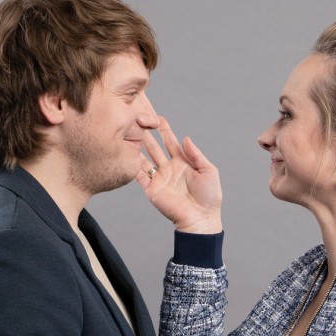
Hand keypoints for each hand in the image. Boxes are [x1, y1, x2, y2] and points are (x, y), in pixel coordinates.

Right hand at [137, 117, 221, 233]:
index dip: (165, 130)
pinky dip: (132, 166)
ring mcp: (159, 179)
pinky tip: (126, 154)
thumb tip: (186, 138)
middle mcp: (169, 169)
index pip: (171, 143)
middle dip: (147, 135)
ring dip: (137, 148)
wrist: (200, 218)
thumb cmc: (209, 197)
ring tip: (129, 134)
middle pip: (155, 148)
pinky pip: (139, 176)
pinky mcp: (152, 190)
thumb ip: (196, 154)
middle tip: (139, 121)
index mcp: (183, 163)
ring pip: (144, 159)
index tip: (158, 117)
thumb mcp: (208, 171)